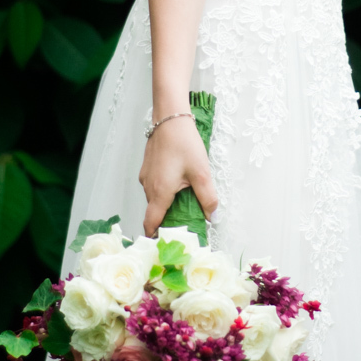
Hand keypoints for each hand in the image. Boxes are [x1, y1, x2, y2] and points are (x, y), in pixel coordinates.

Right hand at [139, 115, 217, 237]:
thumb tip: (213, 217)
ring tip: (185, 205)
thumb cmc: (184, 143)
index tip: (165, 243)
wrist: (170, 117)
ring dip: (166, 205)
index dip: (156, 235)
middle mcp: (149, 187)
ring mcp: (146, 177)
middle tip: (184, 225)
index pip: (151, 223)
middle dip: (167, 220)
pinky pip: (154, 186)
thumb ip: (207, 197)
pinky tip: (178, 185)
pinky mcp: (147, 168)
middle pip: (154, 212)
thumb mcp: (201, 172)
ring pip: (154, 199)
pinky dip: (164, 192)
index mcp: (160, 192)